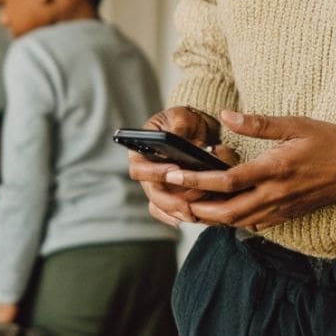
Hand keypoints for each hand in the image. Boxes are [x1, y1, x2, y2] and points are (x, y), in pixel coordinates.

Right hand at [126, 106, 238, 225]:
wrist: (196, 132)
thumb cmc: (184, 121)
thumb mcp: (181, 116)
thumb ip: (178, 124)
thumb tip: (177, 135)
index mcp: (140, 152)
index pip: (140, 168)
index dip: (155, 172)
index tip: (174, 170)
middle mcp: (146, 173)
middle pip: (152, 193)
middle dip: (170, 200)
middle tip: (187, 204)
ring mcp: (157, 187)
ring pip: (161, 206)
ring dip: (177, 212)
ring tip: (193, 214)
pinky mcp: (170, 196)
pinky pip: (169, 212)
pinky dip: (178, 216)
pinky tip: (191, 219)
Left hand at [159, 109, 335, 230]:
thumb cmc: (329, 141)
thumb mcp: (295, 123)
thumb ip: (259, 123)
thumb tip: (226, 115)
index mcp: (274, 169)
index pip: (227, 181)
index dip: (197, 180)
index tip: (175, 174)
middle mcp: (275, 194)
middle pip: (226, 212)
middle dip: (196, 209)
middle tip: (174, 198)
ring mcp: (281, 208)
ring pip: (237, 222)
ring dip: (211, 218)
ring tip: (190, 206)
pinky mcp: (286, 215)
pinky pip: (253, 224)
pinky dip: (232, 221)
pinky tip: (222, 211)